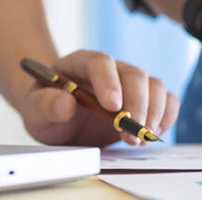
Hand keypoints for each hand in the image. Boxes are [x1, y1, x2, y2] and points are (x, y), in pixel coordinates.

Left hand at [18, 50, 178, 146]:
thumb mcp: (35, 112)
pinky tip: (153, 133)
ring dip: (154, 112)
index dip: (108, 81)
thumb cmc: (46, 110)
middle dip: (137, 104)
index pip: (99, 62)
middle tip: (130, 133)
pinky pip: (166, 100)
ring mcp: (128, 83)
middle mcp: (109, 69)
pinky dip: (166, 116)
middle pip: (133, 74)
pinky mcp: (143, 99)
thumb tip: (66, 103)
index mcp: (80, 63)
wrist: (57, 117)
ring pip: (154, 85)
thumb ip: (45, 106)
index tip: (113, 107)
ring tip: (141, 138)